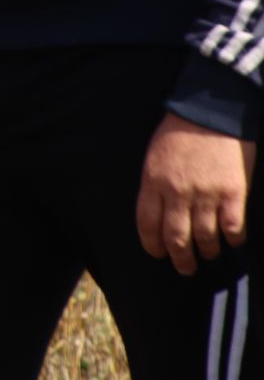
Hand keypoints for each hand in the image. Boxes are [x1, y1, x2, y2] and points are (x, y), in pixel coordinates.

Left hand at [137, 113, 254, 274]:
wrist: (210, 111)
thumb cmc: (178, 132)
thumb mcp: (154, 156)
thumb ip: (156, 185)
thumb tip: (160, 212)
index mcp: (153, 181)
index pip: (147, 224)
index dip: (152, 244)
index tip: (158, 253)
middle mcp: (177, 192)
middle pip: (176, 237)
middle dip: (180, 258)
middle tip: (185, 268)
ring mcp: (206, 194)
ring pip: (205, 237)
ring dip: (207, 251)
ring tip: (209, 255)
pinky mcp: (233, 192)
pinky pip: (232, 227)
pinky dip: (232, 239)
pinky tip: (232, 241)